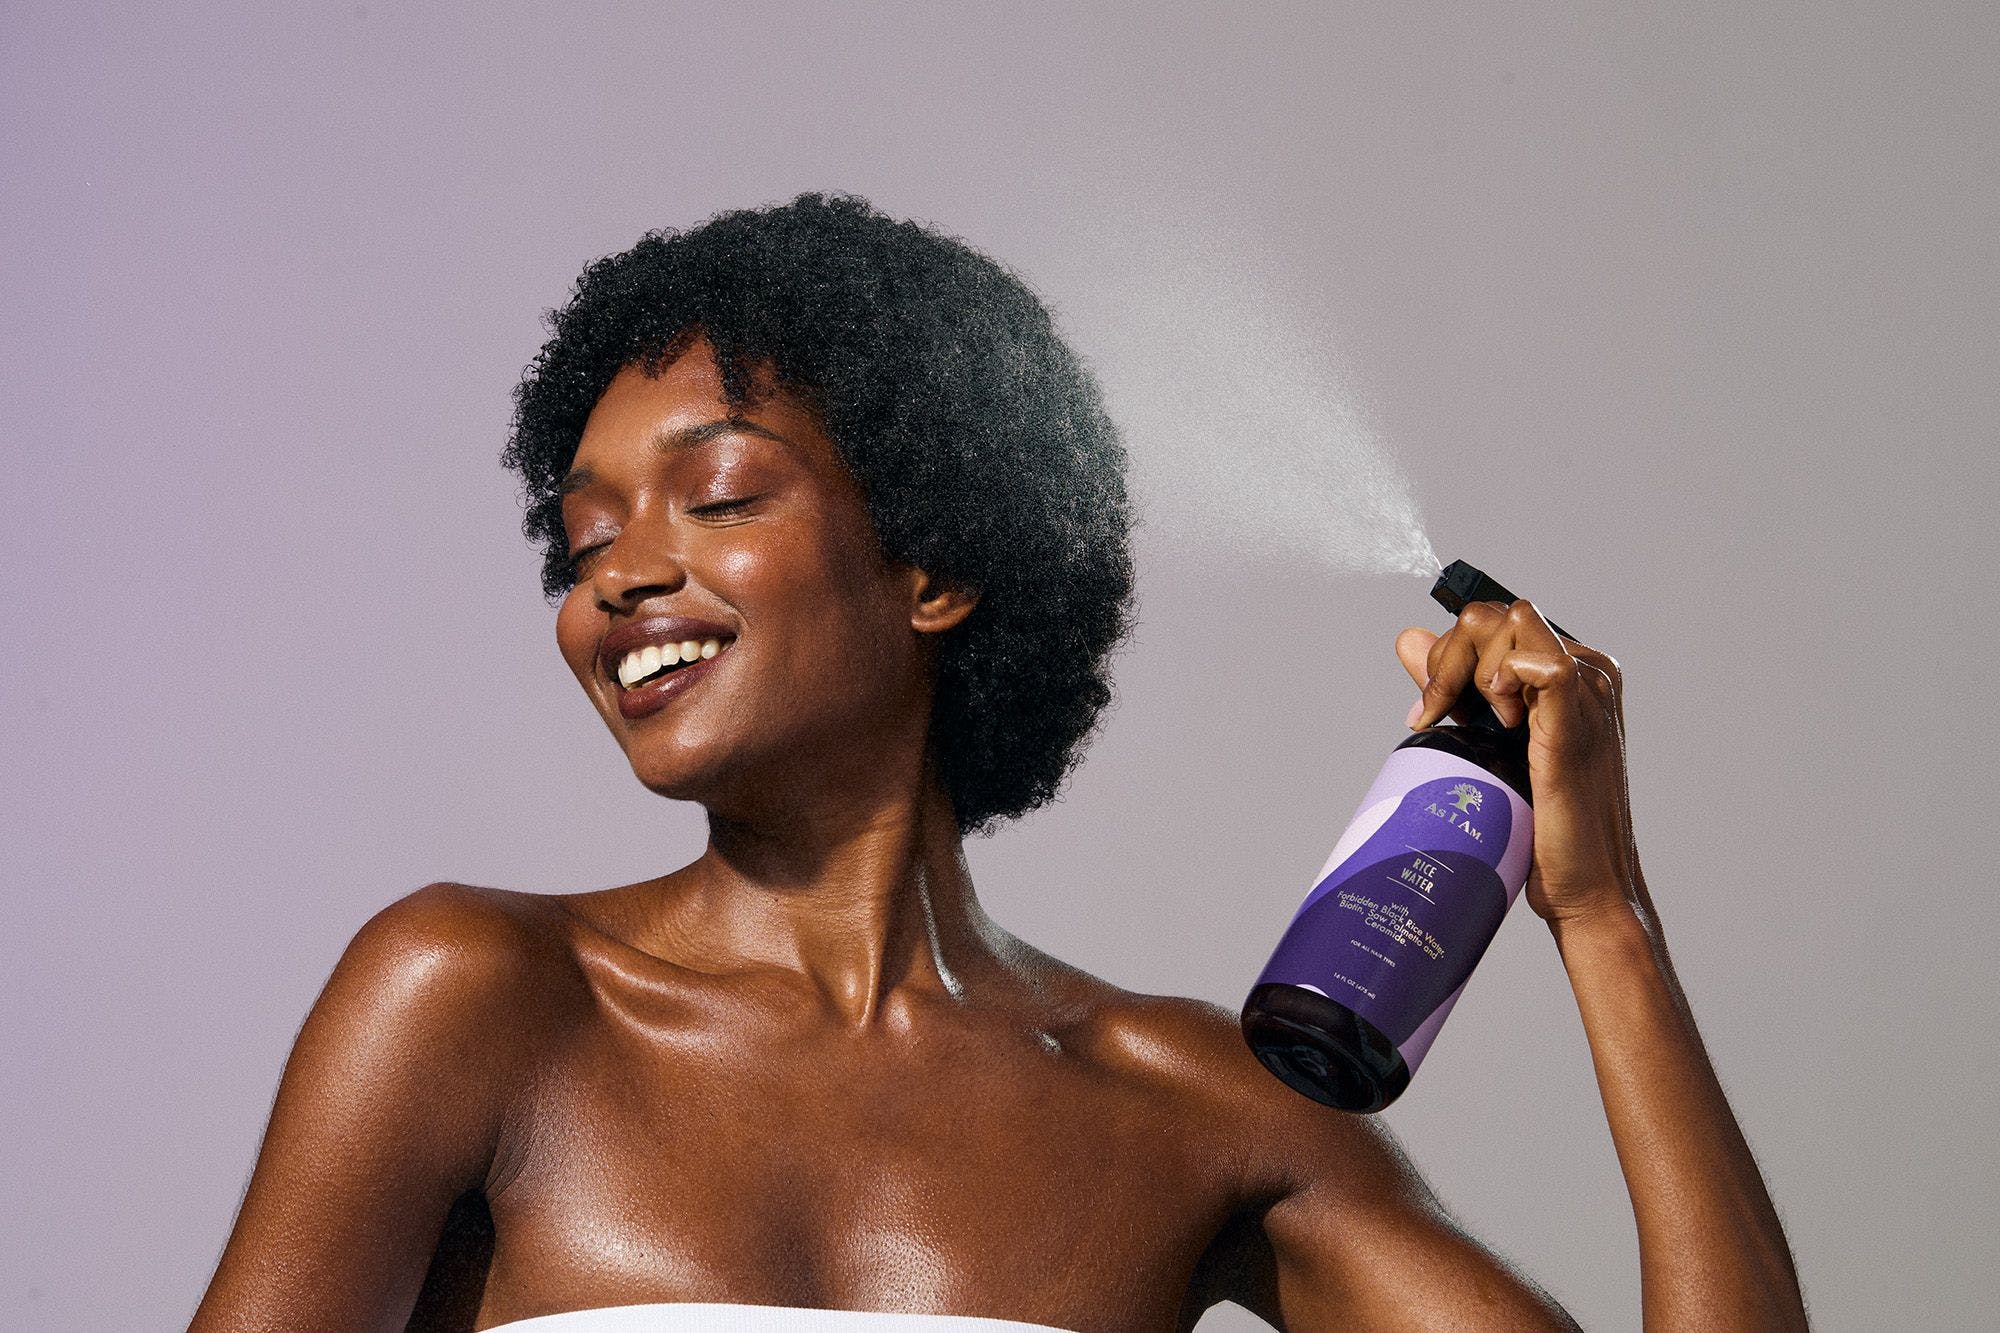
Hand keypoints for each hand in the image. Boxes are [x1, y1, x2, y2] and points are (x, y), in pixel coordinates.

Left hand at [1395, 600, 1643, 926]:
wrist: (1583, 886)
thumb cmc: (1543, 822)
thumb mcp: (1488, 738)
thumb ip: (1455, 685)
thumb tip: (1407, 638)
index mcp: (1571, 670)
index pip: (1496, 620)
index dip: (1450, 652)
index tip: (1431, 705)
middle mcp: (1588, 672)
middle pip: (1497, 614)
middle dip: (1449, 656)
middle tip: (1436, 712)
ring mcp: (1589, 694)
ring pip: (1511, 623)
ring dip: (1470, 668)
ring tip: (1476, 723)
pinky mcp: (1579, 724)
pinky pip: (1542, 665)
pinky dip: (1502, 681)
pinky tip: (1501, 722)